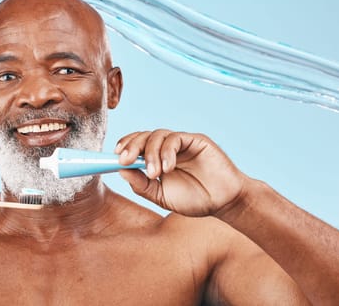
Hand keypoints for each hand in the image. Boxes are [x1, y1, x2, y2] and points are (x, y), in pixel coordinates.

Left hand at [116, 130, 248, 215]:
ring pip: (157, 136)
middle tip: (125, 159)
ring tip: (154, 174)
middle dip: (131, 146)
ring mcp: (181, 143)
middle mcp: (167, 148)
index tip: (115, 156)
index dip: (124, 146)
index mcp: (156, 159)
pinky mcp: (195, 140)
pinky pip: (175, 138)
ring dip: (150, 153)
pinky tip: (168, 168)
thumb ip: (141, 185)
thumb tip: (121, 170)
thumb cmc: (194, 200)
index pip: (136, 145)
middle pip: (143, 136)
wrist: (223, 203)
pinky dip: (167, 152)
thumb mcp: (161, 196)